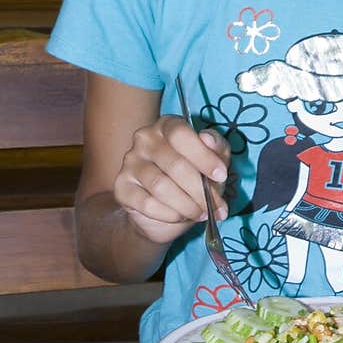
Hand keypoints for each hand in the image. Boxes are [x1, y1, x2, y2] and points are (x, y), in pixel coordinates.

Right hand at [113, 115, 230, 244]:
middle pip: (174, 164)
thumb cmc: (193, 179)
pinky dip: (169, 214)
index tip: (221, 175)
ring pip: (161, 186)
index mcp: (168, 125)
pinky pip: (147, 203)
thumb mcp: (213, 163)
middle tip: (213, 206)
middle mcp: (145, 139)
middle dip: (199, 190)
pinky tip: (179, 216)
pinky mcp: (121, 186)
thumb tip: (208, 138)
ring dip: (186, 205)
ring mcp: (130, 161)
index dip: (203, 156)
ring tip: (200, 213)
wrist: (165, 211)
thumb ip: (217, 149)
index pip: (181, 134)